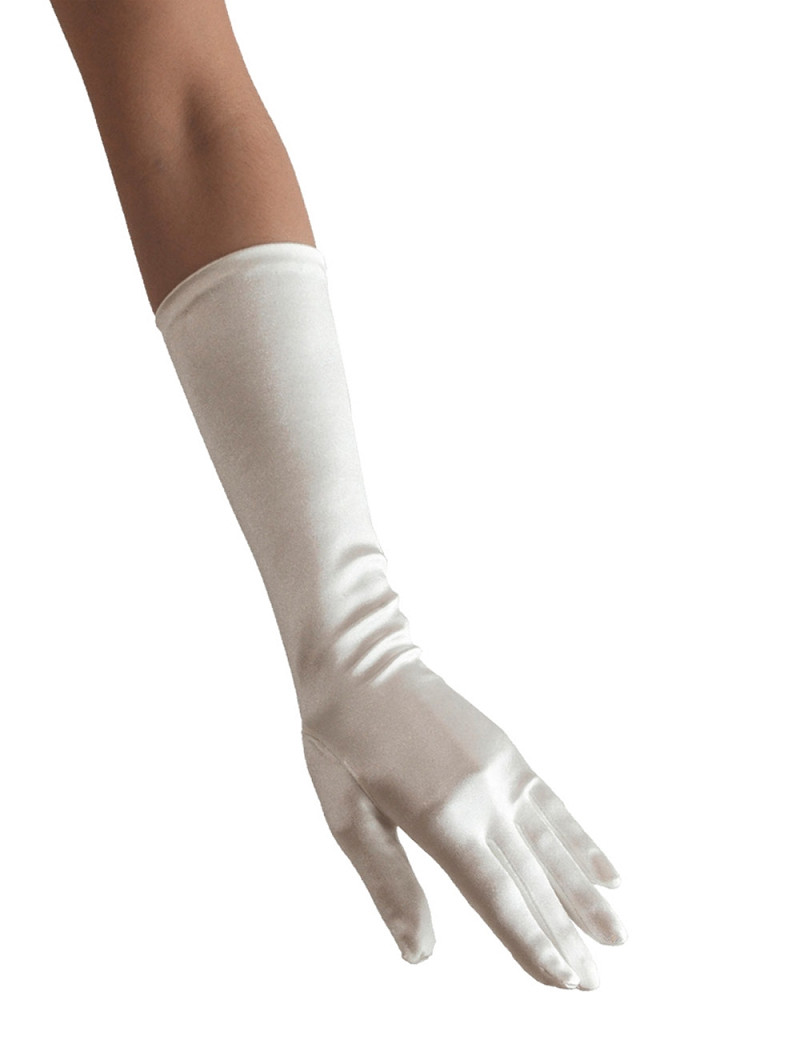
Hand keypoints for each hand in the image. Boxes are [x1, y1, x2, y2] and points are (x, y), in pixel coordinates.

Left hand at [300, 657, 625, 989]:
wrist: (362, 662)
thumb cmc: (342, 741)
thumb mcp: (348, 817)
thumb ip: (389, 885)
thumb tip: (418, 954)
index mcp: (440, 817)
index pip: (497, 896)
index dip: (532, 943)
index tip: (563, 982)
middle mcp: (483, 796)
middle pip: (533, 879)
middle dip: (565, 935)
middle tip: (595, 984)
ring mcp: (502, 771)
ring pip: (554, 846)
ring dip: (586, 896)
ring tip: (619, 938)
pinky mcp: (508, 754)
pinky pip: (554, 805)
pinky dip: (582, 841)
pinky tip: (608, 871)